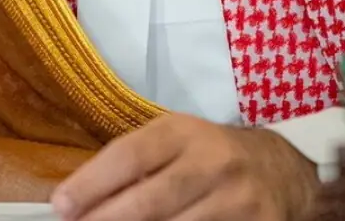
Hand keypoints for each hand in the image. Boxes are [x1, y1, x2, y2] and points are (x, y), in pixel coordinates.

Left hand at [50, 113, 319, 220]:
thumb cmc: (210, 155)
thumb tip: (78, 199)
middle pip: (151, 201)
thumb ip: (134, 164)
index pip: (130, 156)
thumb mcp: (175, 143)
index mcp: (184, 132)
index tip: (61, 205)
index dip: (92, 183)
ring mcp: (238, 200)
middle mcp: (213, 162)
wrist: (283, 168)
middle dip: (108, 220)